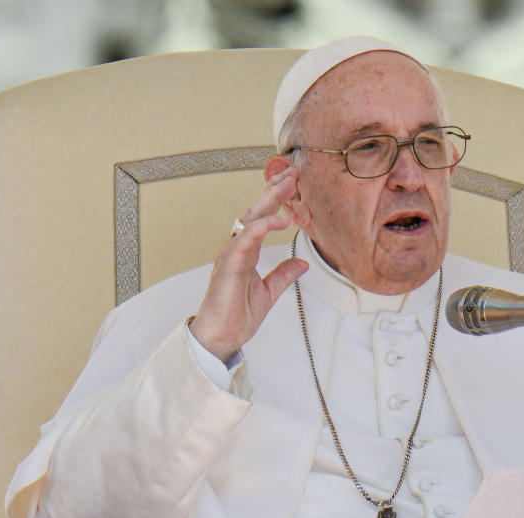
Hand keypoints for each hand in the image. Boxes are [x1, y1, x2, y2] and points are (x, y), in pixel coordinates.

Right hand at [189, 167, 308, 361]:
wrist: (221, 337)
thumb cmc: (237, 315)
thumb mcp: (269, 292)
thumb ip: (283, 274)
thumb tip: (302, 263)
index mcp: (246, 252)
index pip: (262, 219)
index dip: (276, 200)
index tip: (293, 184)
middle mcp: (237, 248)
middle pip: (256, 212)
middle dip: (274, 191)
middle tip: (292, 173)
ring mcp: (231, 255)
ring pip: (250, 220)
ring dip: (269, 201)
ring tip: (287, 185)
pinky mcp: (229, 265)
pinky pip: (246, 240)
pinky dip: (263, 228)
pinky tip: (279, 220)